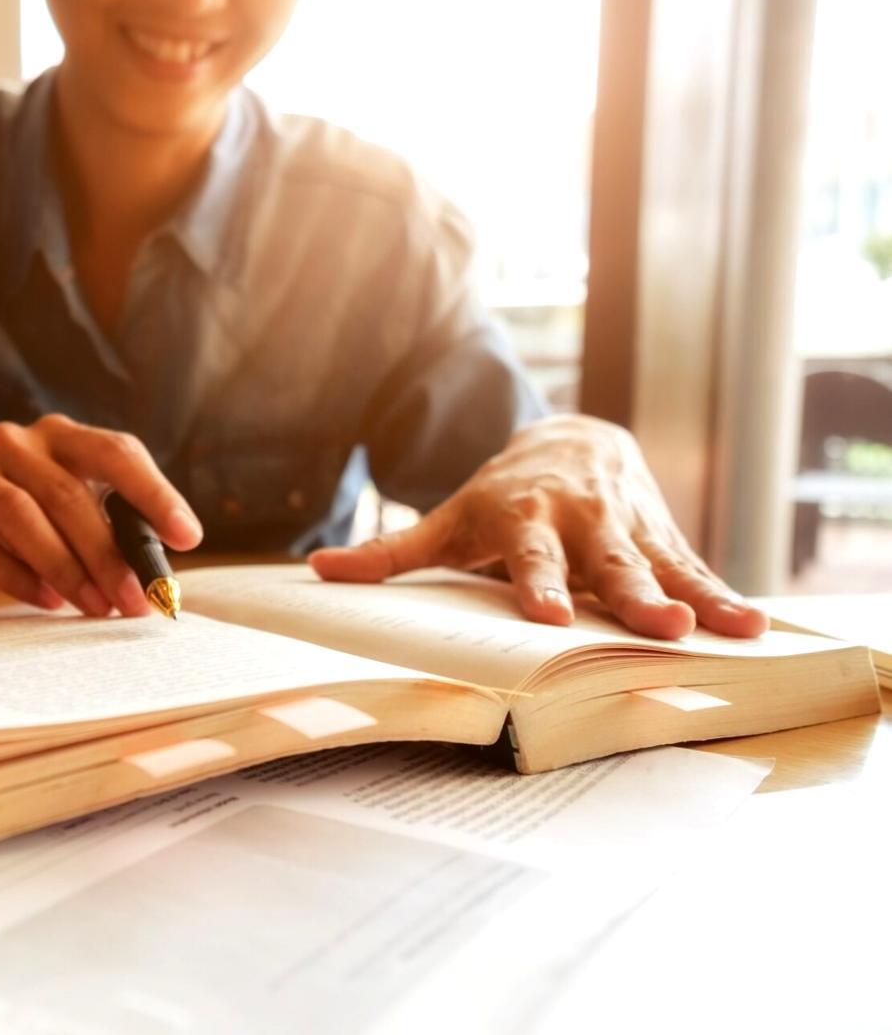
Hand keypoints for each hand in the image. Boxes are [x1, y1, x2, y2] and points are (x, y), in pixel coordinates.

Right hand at [0, 414, 201, 615]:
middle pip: (69, 493)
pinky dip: (20, 578)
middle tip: (134, 601)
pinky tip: (48, 602)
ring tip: (96, 607)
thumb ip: (114, 533)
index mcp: (60, 436)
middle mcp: (14, 442)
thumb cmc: (25, 533)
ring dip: (67, 568)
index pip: (115, 451)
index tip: (187, 538)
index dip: (154, 493)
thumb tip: (160, 578)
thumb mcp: (73, 523)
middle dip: (108, 554)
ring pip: (23, 515)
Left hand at [309, 414, 767, 639]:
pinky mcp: (663, 538)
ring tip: (712, 628)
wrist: (571, 442)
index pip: (530, 556)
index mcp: (525, 518)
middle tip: (653, 625)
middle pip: (606, 562)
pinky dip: (722, 597)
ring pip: (659, 566)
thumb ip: (390, 553)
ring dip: (687, 598)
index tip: (547, 615)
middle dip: (629, 593)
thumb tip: (318, 571)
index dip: (538, 584)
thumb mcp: (448, 519)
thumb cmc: (500, 497)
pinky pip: (695, 570)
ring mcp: (628, 529)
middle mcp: (582, 520)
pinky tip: (753, 628)